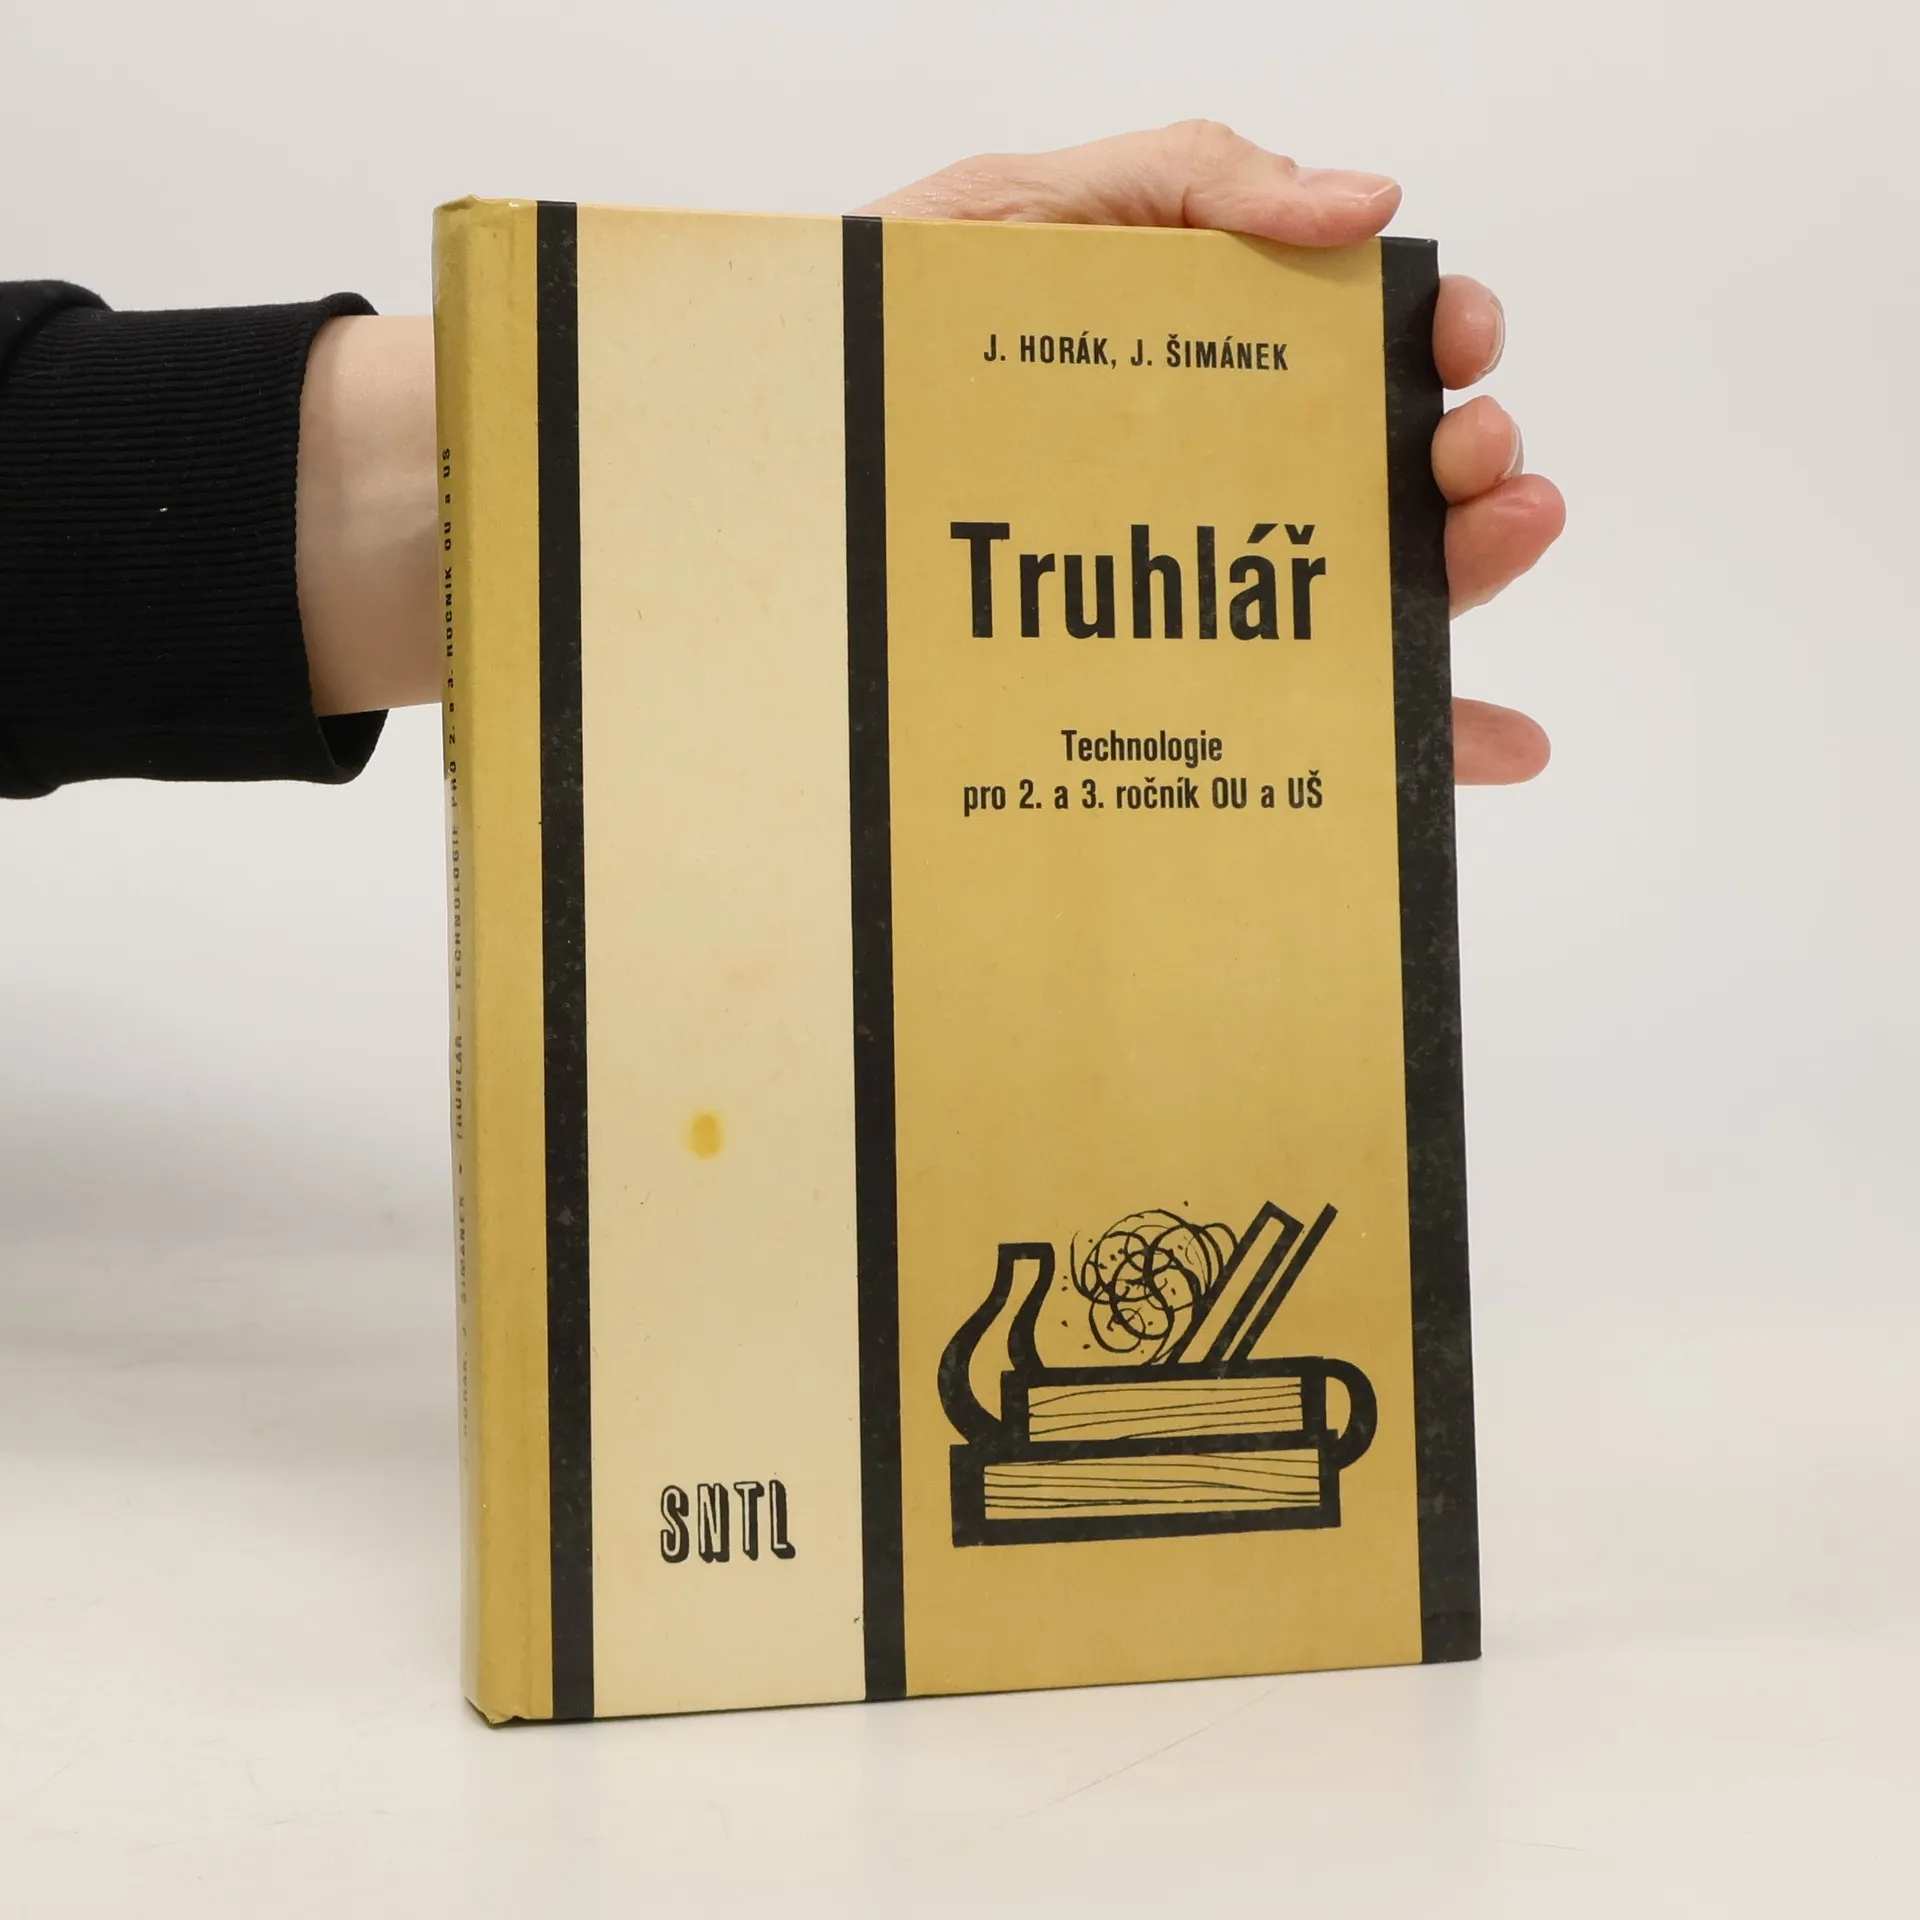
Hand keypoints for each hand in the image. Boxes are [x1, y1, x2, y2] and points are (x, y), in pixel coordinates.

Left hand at [861, 123, 1562, 784]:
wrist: (787, 443)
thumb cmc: (896, 321)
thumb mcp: (1029, 209)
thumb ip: (1191, 182)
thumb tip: (1365, 201)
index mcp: (1224, 351)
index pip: (1374, 344)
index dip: (1446, 337)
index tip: (1456, 344)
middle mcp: (1237, 470)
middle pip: (1404, 468)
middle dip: (1476, 454)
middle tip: (1472, 457)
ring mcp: (1211, 577)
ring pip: (1388, 583)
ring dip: (1482, 569)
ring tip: (1503, 539)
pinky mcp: (1174, 671)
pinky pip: (1317, 706)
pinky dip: (1421, 727)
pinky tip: (1492, 746)